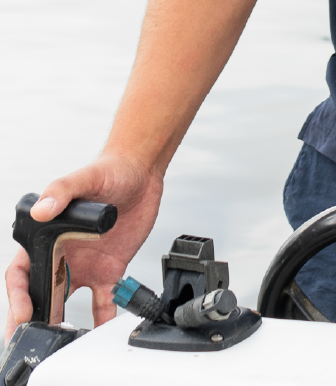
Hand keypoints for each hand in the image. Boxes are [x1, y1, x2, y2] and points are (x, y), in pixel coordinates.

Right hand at [4, 155, 162, 340]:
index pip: (21, 272)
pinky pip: (103, 300)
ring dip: (60, 323)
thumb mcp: (84, 177)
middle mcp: (62, 256)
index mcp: (47, 237)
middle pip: (39, 293)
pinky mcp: (109, 269)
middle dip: (31, 319)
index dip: (17, 295)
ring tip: (60, 341)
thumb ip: (61, 192)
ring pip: (65, 303)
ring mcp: (84, 266)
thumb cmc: (108, 170)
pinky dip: (101, 317)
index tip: (22, 313)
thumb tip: (42, 211)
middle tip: (30, 339)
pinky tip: (100, 331)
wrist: (142, 172)